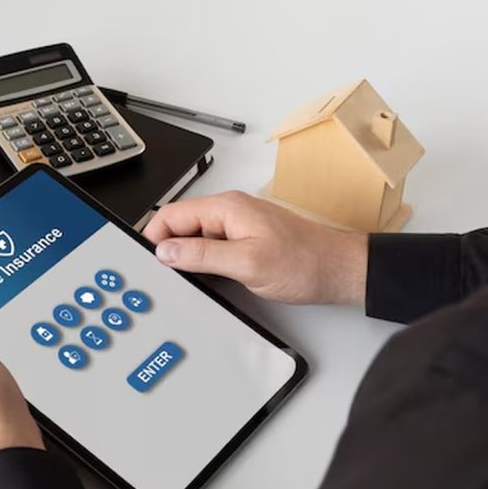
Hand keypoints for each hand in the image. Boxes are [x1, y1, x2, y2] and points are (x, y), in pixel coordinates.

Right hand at [144, 191, 367, 305]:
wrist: (339, 271)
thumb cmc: (304, 263)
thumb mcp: (246, 263)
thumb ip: (202, 256)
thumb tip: (167, 251)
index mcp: (227, 208)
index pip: (172, 214)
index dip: (154, 237)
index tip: (148, 262)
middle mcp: (230, 212)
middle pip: (181, 226)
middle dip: (169, 249)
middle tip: (167, 276)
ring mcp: (237, 226)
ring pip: (195, 239)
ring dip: (188, 258)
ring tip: (192, 280)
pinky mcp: (245, 241)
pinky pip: (212, 248)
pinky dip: (205, 263)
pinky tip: (211, 280)